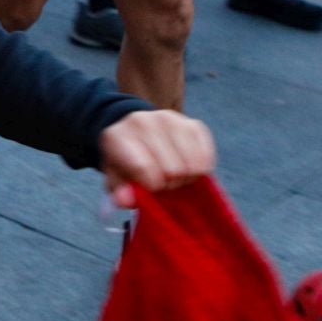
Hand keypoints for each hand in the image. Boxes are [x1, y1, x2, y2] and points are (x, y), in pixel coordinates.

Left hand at [98, 110, 216, 208]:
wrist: (137, 135)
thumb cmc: (125, 163)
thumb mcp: (115, 179)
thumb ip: (120, 192)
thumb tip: (126, 201)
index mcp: (117, 135)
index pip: (143, 167)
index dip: (152, 185)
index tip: (151, 188)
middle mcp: (143, 122)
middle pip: (171, 169)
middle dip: (169, 183)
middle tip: (162, 182)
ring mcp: (170, 119)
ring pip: (191, 165)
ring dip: (185, 178)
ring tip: (173, 175)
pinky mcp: (192, 123)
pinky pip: (206, 157)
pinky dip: (200, 170)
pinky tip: (188, 168)